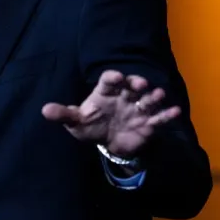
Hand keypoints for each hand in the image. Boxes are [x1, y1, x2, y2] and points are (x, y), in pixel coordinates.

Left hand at [41, 70, 180, 158]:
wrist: (108, 143)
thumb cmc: (91, 125)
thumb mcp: (76, 122)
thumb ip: (63, 114)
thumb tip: (44, 110)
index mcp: (105, 92)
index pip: (109, 80)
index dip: (113, 78)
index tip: (116, 77)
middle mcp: (124, 96)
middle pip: (131, 86)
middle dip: (136, 83)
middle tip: (140, 84)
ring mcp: (138, 108)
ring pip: (148, 99)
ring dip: (154, 97)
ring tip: (159, 95)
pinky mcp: (148, 123)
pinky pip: (159, 118)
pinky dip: (168, 115)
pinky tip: (176, 111)